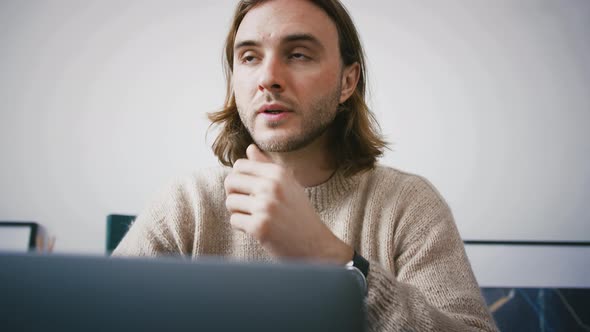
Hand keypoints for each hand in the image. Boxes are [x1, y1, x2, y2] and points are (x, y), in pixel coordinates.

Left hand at [224, 144, 352, 262]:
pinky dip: (243, 227)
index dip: (239, 179)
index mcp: (278, 173)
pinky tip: (259, 230)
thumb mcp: (288, 185)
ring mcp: (265, 206)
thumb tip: (249, 148)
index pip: (240, 165)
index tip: (249, 191)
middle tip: (248, 206)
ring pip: (230, 202)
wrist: (316, 245)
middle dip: (234, 195)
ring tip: (256, 219)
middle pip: (230, 182)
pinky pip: (234, 221)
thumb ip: (266, 166)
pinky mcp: (260, 227)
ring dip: (239, 213)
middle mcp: (271, 186)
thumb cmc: (299, 214)